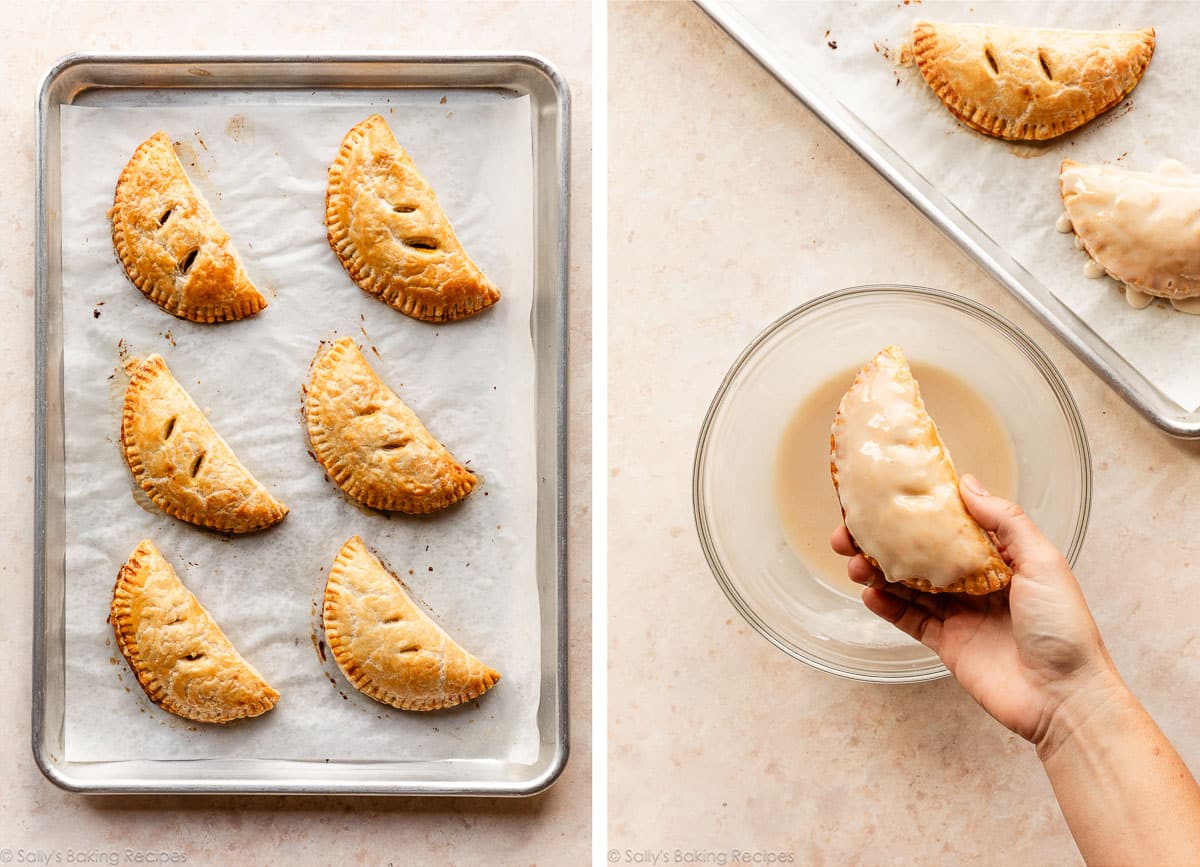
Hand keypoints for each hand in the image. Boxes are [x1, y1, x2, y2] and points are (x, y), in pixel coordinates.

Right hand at [831, 475, 1116, 749]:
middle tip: (850, 534)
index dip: (918, 512)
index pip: (951, 526)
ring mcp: (961, 615)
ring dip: (878, 571)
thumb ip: (1005, 522)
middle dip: (885, 543)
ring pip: (909, 586)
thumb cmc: (1063, 628)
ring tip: (852, 561)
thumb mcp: (1043, 562)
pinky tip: (868, 593)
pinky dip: (887, 606)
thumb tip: (967, 484)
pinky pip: (910, 620)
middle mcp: (977, 584)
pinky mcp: (947, 645)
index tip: (886, 497)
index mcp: (1001, 559)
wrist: (1063, 697)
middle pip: (922, 555)